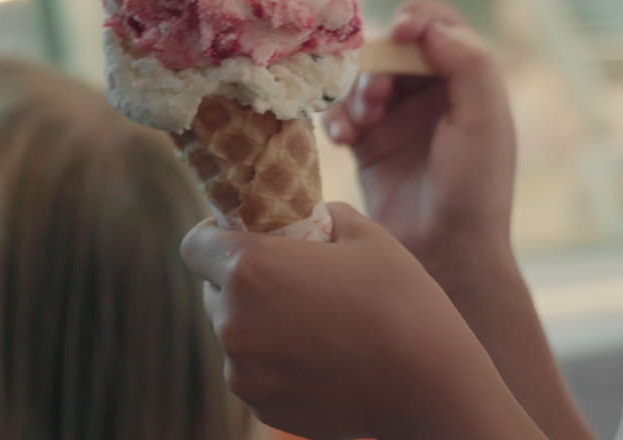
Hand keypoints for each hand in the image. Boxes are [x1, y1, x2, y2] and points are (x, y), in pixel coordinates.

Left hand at [181, 204, 536, 439]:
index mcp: (250, 269)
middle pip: (214, 290)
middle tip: (292, 277)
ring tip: (316, 321)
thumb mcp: (367, 235)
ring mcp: (244, 372)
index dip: (215, 235)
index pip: (194, 245)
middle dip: (243, 279)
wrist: (428, 386)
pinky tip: (322, 355)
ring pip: (235, 333)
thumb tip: (313, 218)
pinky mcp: (261, 407)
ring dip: (260, 321)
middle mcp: (234, 323)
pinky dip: (275, 360)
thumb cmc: (400, 302)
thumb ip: (325, 216)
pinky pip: (254, 371)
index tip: (245, 236)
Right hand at [323, 0, 516, 276]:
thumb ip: (468, 64)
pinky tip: (343, 140)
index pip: (437, 25)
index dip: (416, 20)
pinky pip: (342, 112)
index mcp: (467, 81)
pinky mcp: (369, 143)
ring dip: (355, 90)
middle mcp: (432, 93)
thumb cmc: (475, 191)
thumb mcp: (485, 122)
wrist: (445, 256)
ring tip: (361, 123)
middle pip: (391, 48)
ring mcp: (398, 117)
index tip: (401, 33)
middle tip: (377, 97)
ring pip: (361, 76)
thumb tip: (426, 26)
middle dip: (378, 63)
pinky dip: (338, 117)